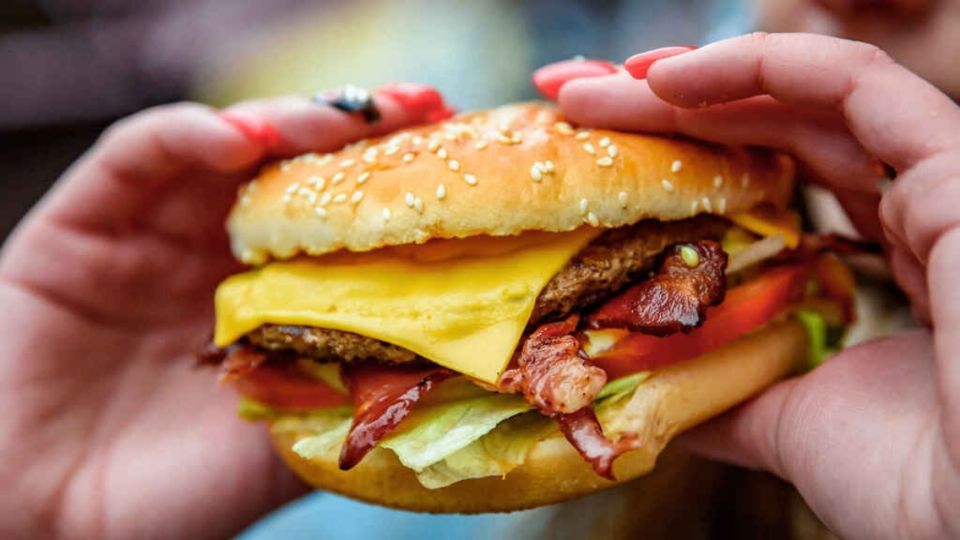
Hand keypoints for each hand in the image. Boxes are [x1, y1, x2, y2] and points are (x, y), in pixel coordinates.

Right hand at [0, 85, 450, 538]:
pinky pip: (135, 158)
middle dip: (356, 135)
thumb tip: (454, 359)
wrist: (48, 528)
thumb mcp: (285, 447)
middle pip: (293, 170)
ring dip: (285, 124)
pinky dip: (186, 137)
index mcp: (270, 300)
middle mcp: (217, 257)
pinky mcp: (83, 225)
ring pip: (226, 150)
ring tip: (341, 120)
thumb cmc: (168, 500)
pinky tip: (236, 139)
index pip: (339, 220)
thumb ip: (350, 399)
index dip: (394, 184)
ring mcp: (152, 235)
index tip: (456, 153)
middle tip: (419, 109)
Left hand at [535, 33, 959, 538]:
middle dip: (666, 110)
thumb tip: (650, 394)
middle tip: (576, 100)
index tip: (597, 150)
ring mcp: (936, 188)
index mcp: (881, 264)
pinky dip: (763, 65)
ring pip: (801, 98)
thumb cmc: (921, 493)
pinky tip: (669, 80)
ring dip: (691, 81)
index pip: (774, 179)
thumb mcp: (790, 427)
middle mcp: (909, 215)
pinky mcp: (956, 173)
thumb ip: (728, 394)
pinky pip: (857, 86)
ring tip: (600, 88)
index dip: (688, 153)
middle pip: (773, 132)